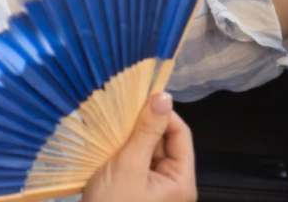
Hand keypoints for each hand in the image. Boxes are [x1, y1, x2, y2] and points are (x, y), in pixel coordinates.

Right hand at [81, 92, 196, 201]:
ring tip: (111, 125)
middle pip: (165, 141)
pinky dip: (123, 150)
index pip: (181, 134)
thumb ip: (146, 131)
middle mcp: (173, 184)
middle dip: (144, 125)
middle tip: (120, 111)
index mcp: (181, 181)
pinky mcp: (137, 191)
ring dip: (131, 137)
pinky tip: (107, 142)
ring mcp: (154, 189)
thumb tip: (163, 96)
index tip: (139, 98)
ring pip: (148, 150)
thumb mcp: (129, 166)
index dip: (163, 113)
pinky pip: (135, 163)